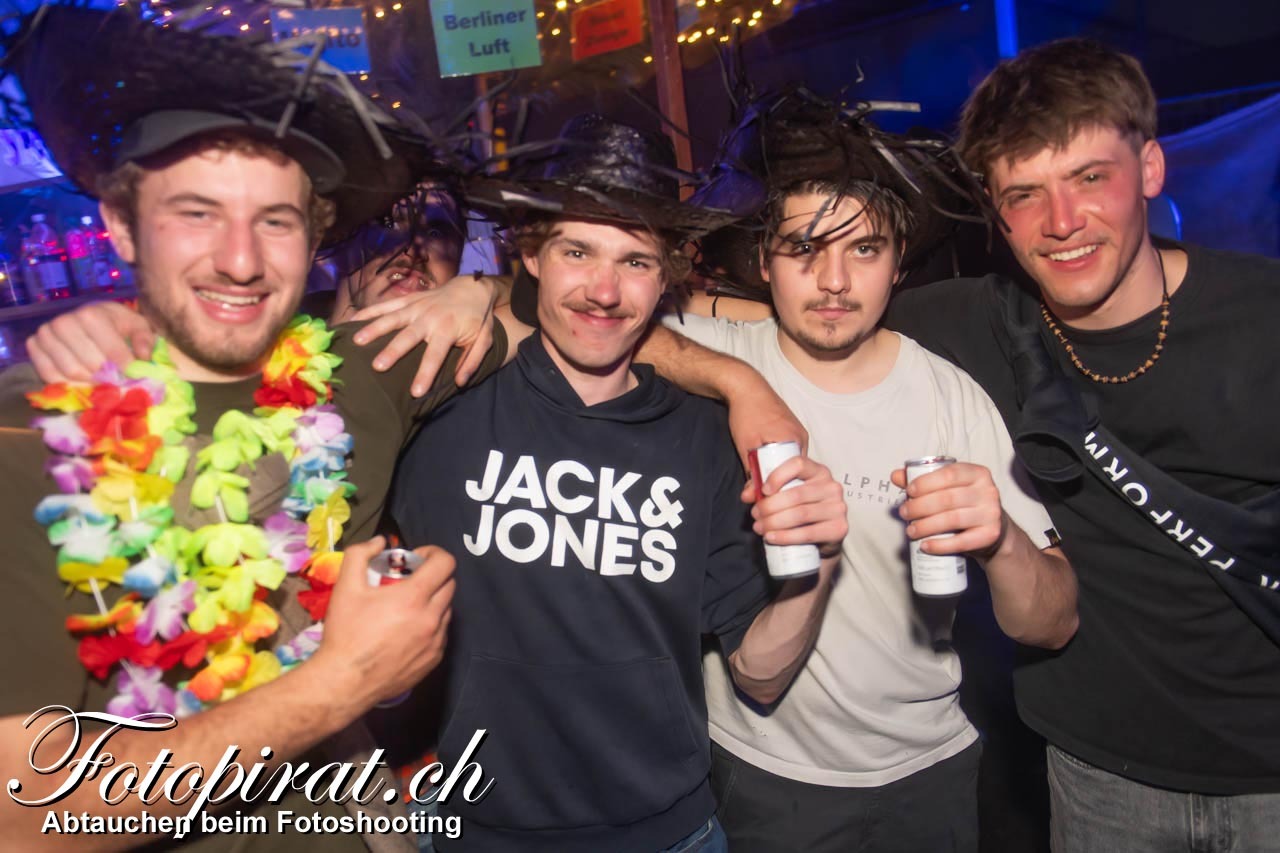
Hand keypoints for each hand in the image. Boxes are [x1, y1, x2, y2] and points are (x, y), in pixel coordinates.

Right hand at [27, 301, 155, 381]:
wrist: (89, 317)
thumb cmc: (116, 324)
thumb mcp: (137, 326)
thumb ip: (144, 340)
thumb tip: (144, 357)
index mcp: (91, 315)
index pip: (111, 352)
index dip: (125, 369)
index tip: (134, 377)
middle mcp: (64, 323)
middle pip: (89, 366)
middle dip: (107, 378)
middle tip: (118, 384)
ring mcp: (45, 334)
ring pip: (70, 373)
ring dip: (89, 383)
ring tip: (102, 382)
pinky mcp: (34, 345)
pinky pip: (48, 375)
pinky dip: (68, 384)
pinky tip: (82, 382)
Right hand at [313, 536, 455, 706]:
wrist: (345, 681)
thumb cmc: (345, 632)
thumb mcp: (345, 586)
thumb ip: (360, 554)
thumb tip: (380, 542)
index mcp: (414, 597)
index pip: (446, 563)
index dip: (433, 554)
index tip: (415, 559)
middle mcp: (432, 618)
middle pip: (449, 584)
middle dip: (433, 576)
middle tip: (410, 581)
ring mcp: (436, 641)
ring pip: (447, 610)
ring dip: (433, 601)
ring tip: (408, 607)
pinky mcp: (434, 660)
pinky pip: (442, 633)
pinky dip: (431, 625)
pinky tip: (409, 630)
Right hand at [349, 274, 497, 395]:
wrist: (474, 287)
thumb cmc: (478, 318)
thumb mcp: (485, 340)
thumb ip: (472, 361)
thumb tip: (459, 383)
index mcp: (448, 329)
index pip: (435, 355)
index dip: (425, 374)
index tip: (415, 393)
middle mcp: (429, 317)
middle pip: (408, 336)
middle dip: (393, 351)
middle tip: (377, 367)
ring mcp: (416, 306)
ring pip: (392, 318)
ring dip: (374, 329)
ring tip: (357, 341)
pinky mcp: (408, 299)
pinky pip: (386, 304)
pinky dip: (369, 311)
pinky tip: (352, 320)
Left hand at [729, 379, 808, 502]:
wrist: (745, 386)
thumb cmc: (746, 412)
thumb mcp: (745, 447)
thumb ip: (751, 472)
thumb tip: (752, 496)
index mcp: (794, 440)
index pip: (794, 475)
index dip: (780, 486)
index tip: (767, 494)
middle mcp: (800, 436)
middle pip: (793, 469)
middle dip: (778, 478)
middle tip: (762, 485)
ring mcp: (797, 431)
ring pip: (790, 459)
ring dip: (776, 466)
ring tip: (761, 469)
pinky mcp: (791, 428)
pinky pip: (788, 449)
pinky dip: (777, 456)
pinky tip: (764, 456)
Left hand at [752, 455, 846, 556]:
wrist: (821, 538)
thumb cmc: (800, 510)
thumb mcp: (783, 495)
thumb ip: (762, 489)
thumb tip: (746, 495)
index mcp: (818, 471)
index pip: (798, 464)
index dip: (777, 475)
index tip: (763, 490)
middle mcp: (832, 487)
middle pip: (795, 494)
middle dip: (769, 506)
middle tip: (756, 514)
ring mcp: (838, 508)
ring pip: (800, 514)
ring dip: (774, 522)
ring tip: (760, 527)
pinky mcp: (839, 529)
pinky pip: (808, 533)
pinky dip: (785, 537)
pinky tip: (771, 537)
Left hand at [892, 461, 1007, 559]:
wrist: (994, 531)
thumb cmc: (965, 505)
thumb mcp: (949, 488)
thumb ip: (923, 481)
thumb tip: (896, 476)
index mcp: (978, 473)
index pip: (949, 474)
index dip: (926, 482)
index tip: (908, 491)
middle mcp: (988, 492)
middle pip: (948, 498)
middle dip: (920, 506)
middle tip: (904, 513)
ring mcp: (991, 514)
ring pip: (952, 519)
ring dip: (926, 526)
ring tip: (910, 530)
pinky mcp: (990, 535)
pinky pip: (961, 542)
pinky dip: (940, 545)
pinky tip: (925, 545)